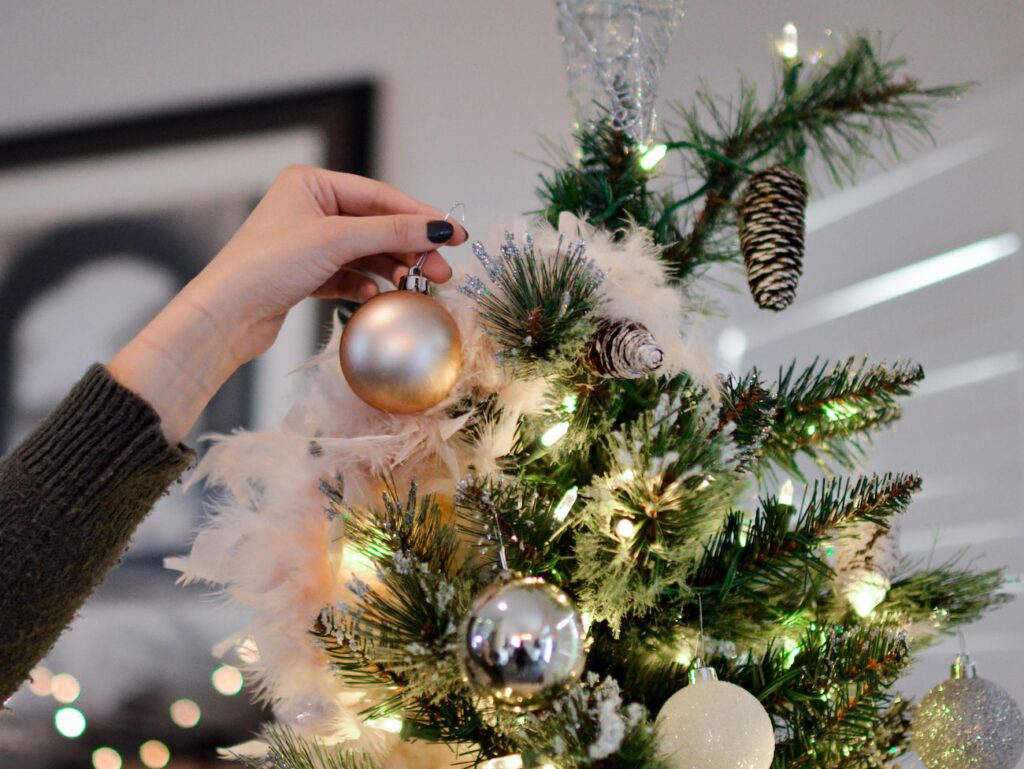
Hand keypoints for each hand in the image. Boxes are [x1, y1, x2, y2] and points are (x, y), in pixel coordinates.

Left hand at [108, 166, 466, 443]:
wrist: (225, 316)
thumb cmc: (267, 266)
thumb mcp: (336, 240)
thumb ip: (392, 231)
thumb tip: (440, 226)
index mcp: (311, 184)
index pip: (379, 196)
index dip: (420, 216)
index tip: (455, 234)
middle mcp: (310, 209)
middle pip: (376, 226)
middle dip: (410, 248)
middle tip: (440, 271)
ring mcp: (308, 243)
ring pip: (366, 253)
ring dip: (392, 270)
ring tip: (417, 286)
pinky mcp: (307, 276)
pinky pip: (350, 276)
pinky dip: (366, 286)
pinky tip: (376, 296)